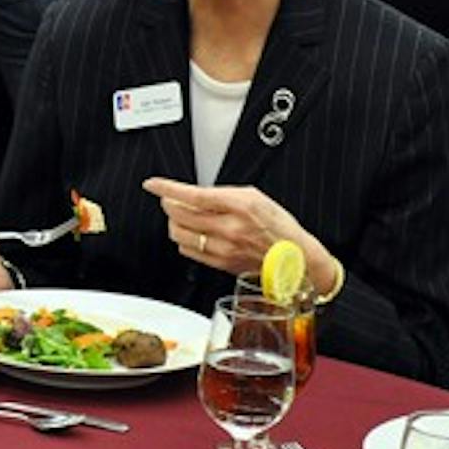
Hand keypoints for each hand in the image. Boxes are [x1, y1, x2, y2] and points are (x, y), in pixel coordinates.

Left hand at [142, 177, 336, 289]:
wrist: (296, 257)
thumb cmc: (279, 226)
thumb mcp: (255, 198)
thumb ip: (223, 195)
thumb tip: (193, 195)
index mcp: (239, 205)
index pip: (192, 195)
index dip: (167, 188)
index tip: (153, 184)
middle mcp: (229, 227)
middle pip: (179, 215)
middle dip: (168, 204)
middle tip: (170, 200)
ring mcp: (223, 248)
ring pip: (179, 234)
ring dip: (174, 223)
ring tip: (181, 217)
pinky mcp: (220, 263)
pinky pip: (188, 250)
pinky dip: (184, 239)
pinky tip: (193, 234)